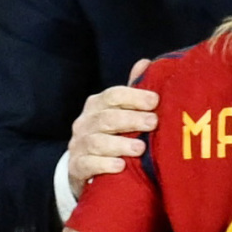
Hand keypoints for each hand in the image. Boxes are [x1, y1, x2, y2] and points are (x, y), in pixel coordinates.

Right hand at [64, 61, 157, 203]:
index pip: (112, 96)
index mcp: (97, 106)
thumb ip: (133, 92)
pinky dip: (103, 164)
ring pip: (96, 142)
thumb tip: (146, 62)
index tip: (155, 101)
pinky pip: (86, 164)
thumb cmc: (113, 135)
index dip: (133, 97)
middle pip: (106, 118)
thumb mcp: (122, 113)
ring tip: (140, 148)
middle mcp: (85, 123)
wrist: (88, 169)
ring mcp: (78, 146)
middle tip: (153, 123)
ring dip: (119, 144)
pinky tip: (120, 166)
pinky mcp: (76, 168)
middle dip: (130, 119)